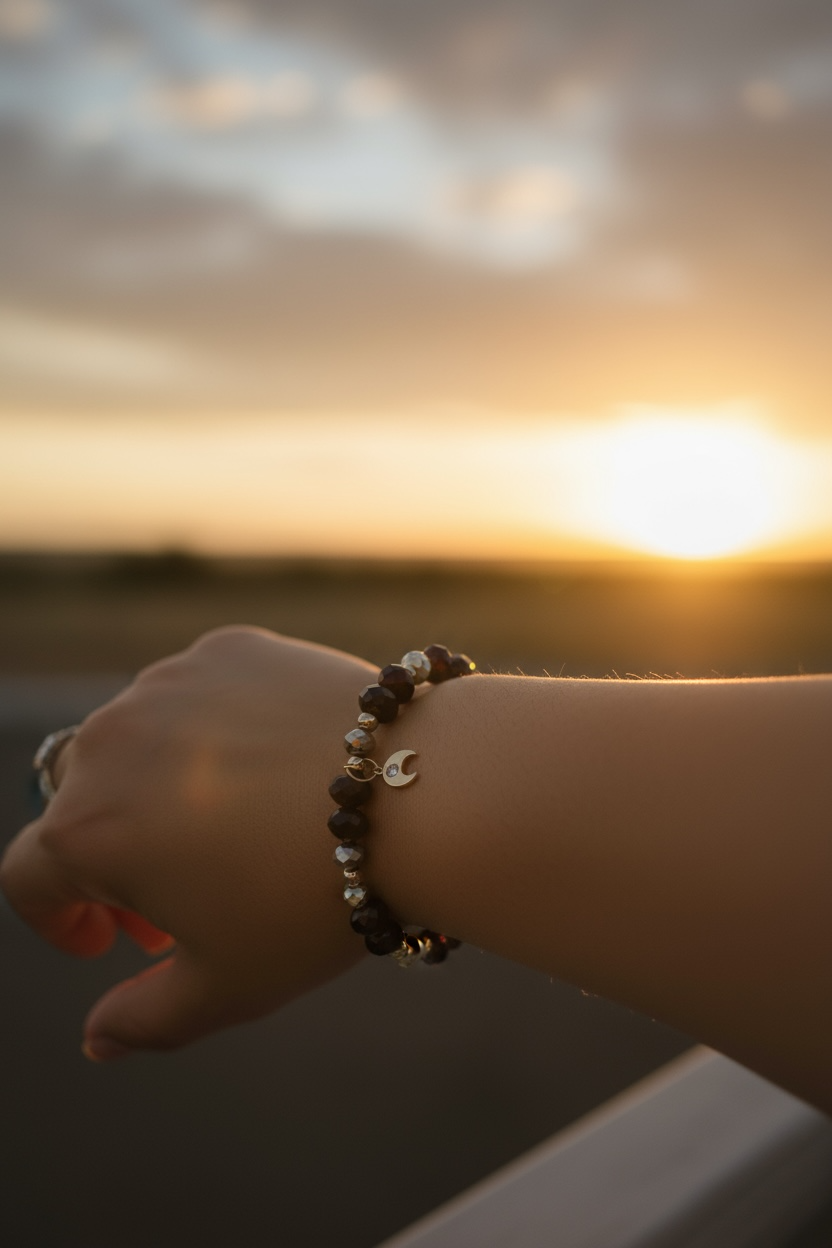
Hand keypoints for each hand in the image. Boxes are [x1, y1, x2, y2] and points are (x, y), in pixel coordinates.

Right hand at [0, 628, 375, 1057]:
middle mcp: (109, 741)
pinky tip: (270, 766)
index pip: (29, 878)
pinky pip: (195, 694)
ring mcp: (168, 683)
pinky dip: (212, 731)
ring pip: (135, 742)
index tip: (110, 941)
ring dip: (156, 787)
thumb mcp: (226, 985)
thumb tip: (98, 1040)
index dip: (60, 921)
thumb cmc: (312, 899)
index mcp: (84, 829)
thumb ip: (144, 1021)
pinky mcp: (228, 648)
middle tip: (180, 897)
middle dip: (112, 857)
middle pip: (77, 805)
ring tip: (230, 828)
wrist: (413, 794)